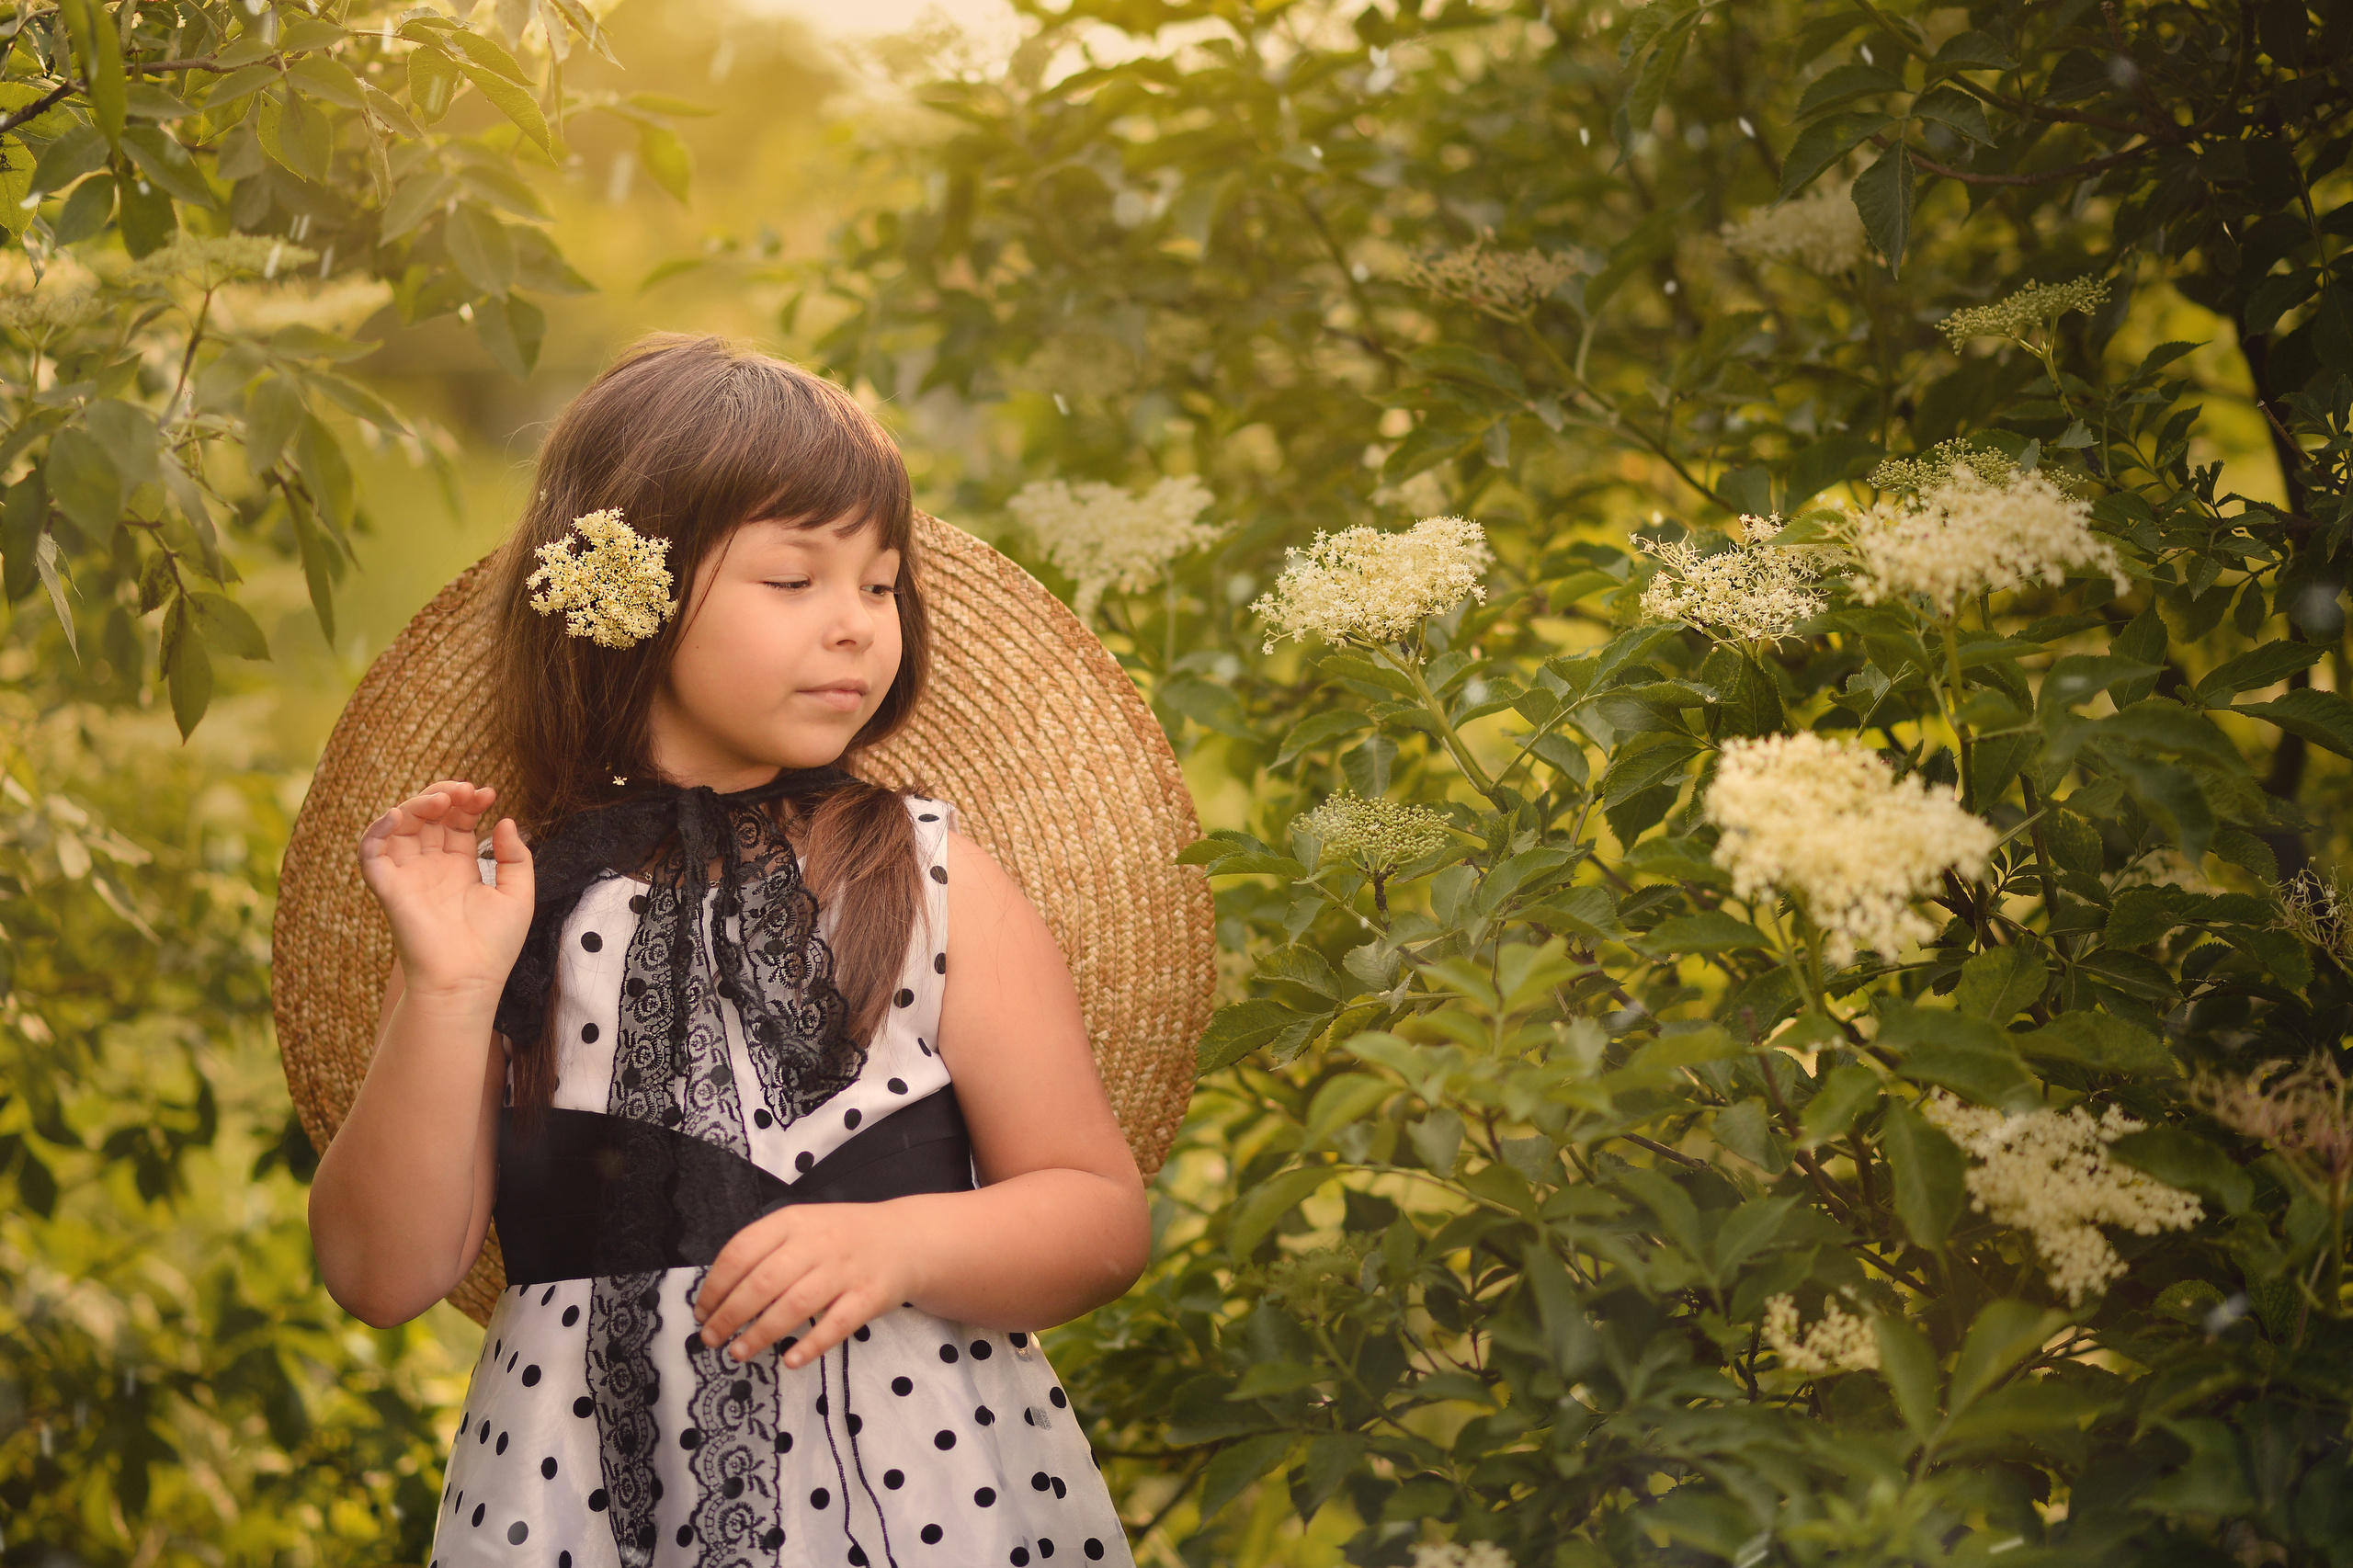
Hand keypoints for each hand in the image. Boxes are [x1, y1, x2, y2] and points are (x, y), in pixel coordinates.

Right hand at [358, 780, 534, 997]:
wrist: (467, 980)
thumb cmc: (494, 946)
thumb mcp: (518, 895)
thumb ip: (516, 858)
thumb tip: (506, 821)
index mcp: (459, 868)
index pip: (456, 822)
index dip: (469, 803)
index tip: (489, 794)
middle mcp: (430, 867)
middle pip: (428, 817)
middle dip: (446, 796)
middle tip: (469, 790)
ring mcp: (407, 875)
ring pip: (399, 825)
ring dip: (417, 803)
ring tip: (444, 799)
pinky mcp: (387, 887)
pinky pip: (370, 851)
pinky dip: (377, 829)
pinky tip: (399, 814)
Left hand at [692, 1201, 923, 1368]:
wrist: (905, 1239)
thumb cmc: (842, 1237)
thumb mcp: (803, 1226)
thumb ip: (767, 1250)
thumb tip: (719, 1293)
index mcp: (794, 1222)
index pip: (741, 1251)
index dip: (715, 1286)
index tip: (701, 1311)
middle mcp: (818, 1243)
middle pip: (763, 1282)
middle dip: (730, 1315)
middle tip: (711, 1338)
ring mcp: (845, 1270)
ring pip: (795, 1305)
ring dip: (761, 1334)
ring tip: (738, 1353)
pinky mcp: (869, 1297)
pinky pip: (836, 1325)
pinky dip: (811, 1345)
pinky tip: (790, 1360)